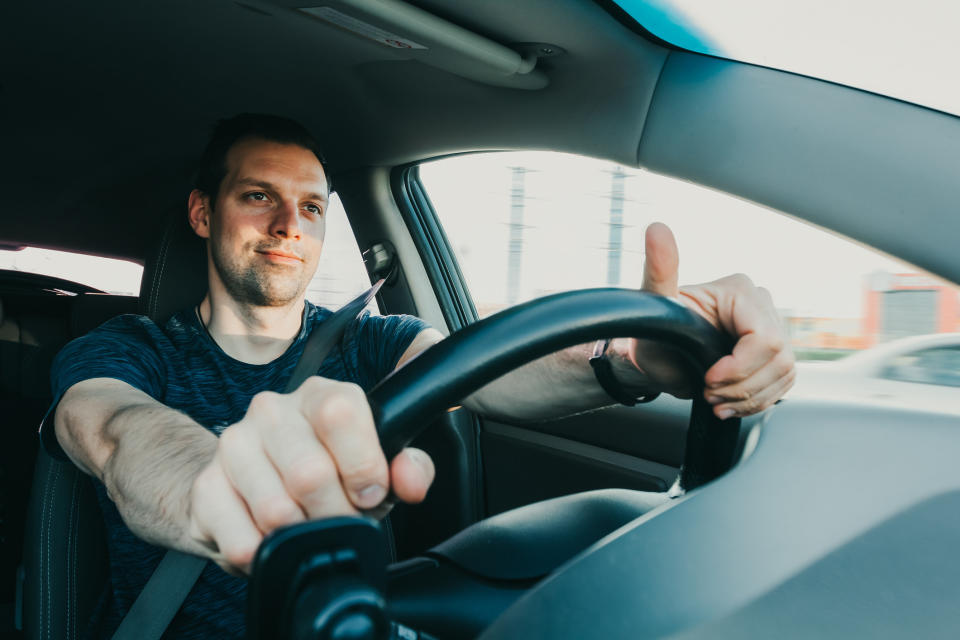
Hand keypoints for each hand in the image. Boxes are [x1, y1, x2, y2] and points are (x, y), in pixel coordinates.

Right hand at [187, 377, 434, 573]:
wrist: (254, 484)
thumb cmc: (329, 472)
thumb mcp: (378, 467)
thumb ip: (409, 468)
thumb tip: (410, 480)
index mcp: (320, 395)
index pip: (339, 413)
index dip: (362, 464)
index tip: (370, 493)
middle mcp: (272, 410)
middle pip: (309, 472)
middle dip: (334, 513)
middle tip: (339, 520)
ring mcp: (233, 445)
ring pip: (275, 510)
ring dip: (301, 535)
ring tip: (307, 528)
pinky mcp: (206, 486)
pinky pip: (242, 539)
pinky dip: (266, 554)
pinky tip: (274, 541)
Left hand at [615, 223, 795, 418]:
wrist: (656, 356)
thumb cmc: (652, 329)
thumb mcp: (652, 304)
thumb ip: (658, 269)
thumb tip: (656, 229)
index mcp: (741, 291)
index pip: (764, 338)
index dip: (739, 367)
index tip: (708, 379)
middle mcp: (762, 306)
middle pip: (779, 359)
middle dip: (741, 386)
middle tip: (708, 392)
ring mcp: (772, 330)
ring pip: (785, 374)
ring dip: (748, 397)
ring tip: (715, 399)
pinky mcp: (773, 355)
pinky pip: (784, 384)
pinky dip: (756, 401)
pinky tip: (729, 402)